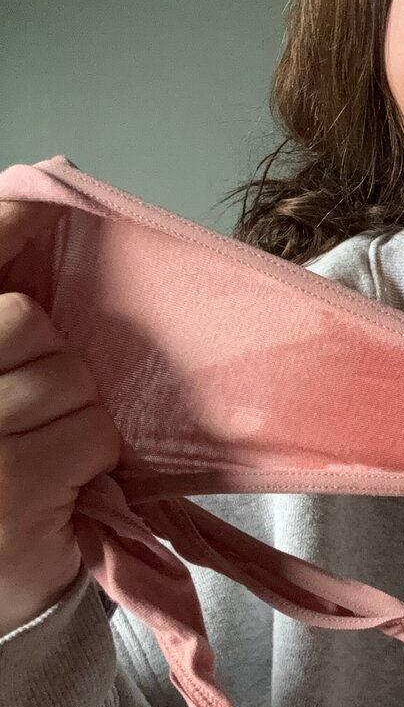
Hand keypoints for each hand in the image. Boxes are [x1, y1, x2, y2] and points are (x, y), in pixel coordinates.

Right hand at [0, 200, 122, 636]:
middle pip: (25, 324)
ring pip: (69, 379)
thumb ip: (1, 341)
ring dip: (76, 414)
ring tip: (45, 453)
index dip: (1, 234)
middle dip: (50, 358)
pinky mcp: (12, 492)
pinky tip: (62, 486)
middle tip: (36, 407)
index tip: (28, 215)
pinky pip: (91, 436)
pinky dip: (92, 457)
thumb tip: (22, 221)